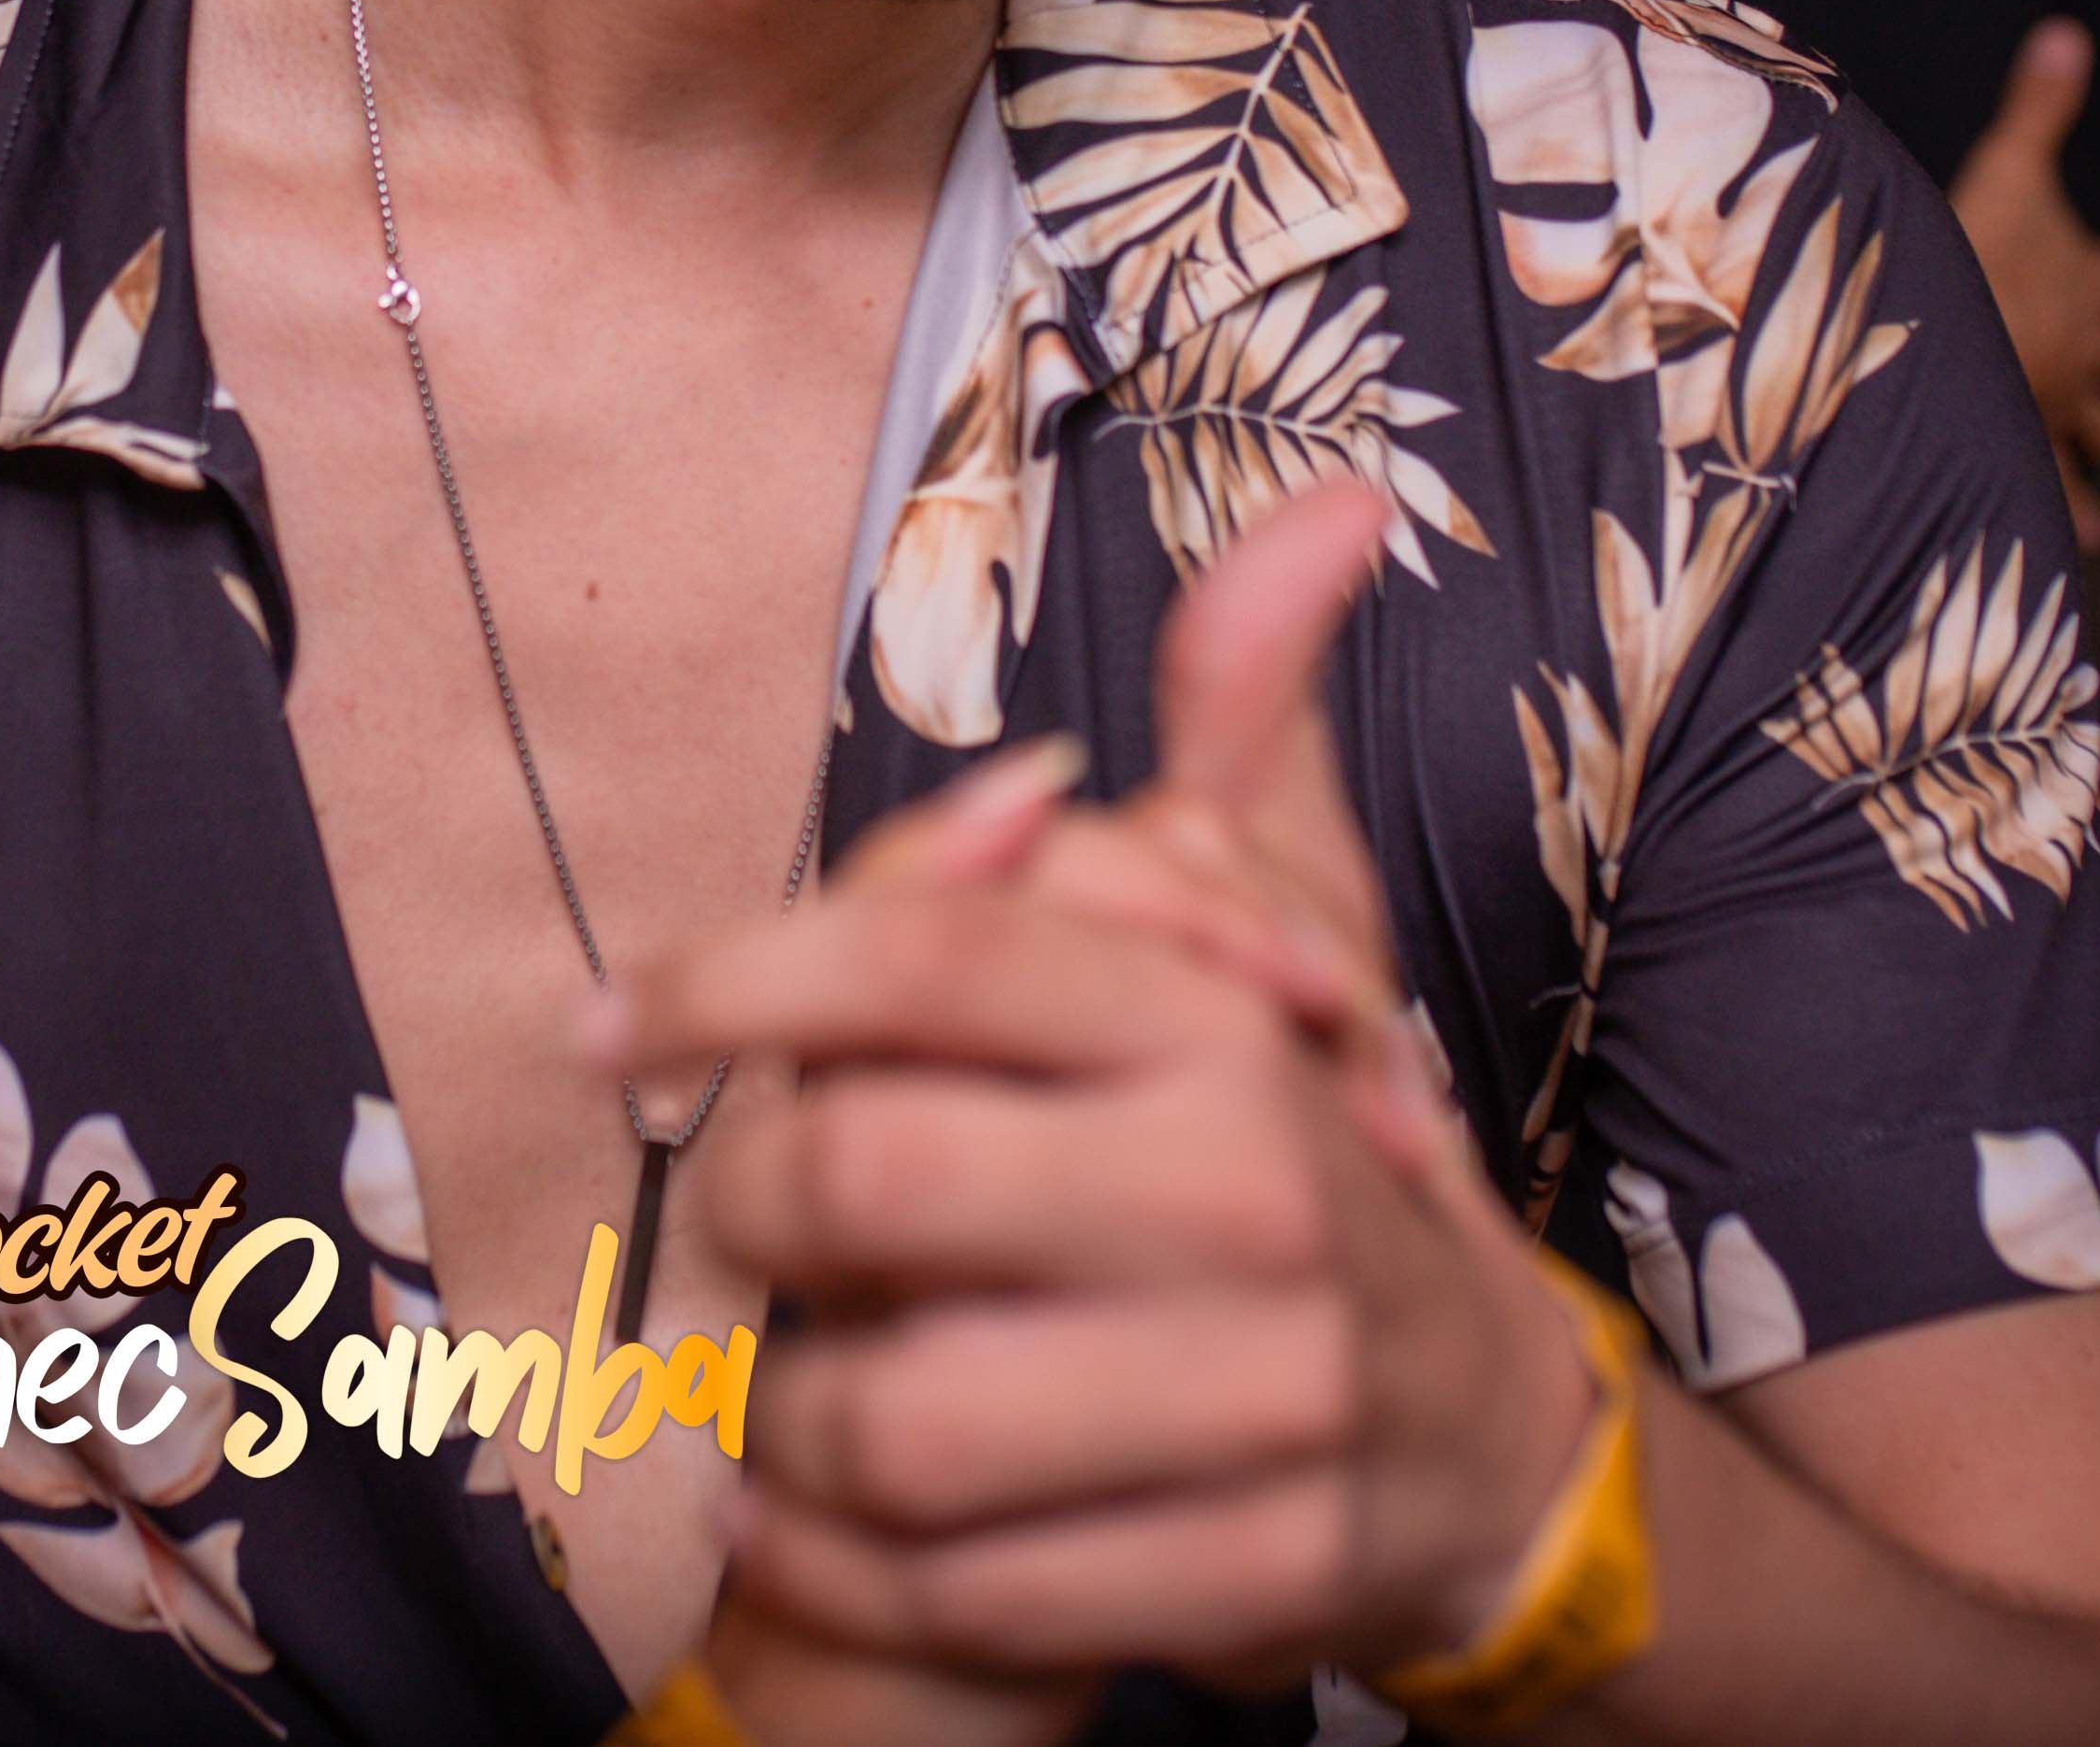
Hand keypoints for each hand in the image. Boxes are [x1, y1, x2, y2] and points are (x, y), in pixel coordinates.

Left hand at [613, 483, 1599, 1693]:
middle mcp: (1247, 1194)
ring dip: (786, 1415)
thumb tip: (1328, 506)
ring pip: (892, 1417)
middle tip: (727, 1223)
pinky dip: (844, 1574)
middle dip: (747, 1210)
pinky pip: (962, 1593)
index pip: (927, 959)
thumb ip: (1245, 725)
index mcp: (1219, 1022)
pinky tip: (811, 1527)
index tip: (609, 1022)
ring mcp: (1258, 1401)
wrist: (1489, 1444)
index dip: (729, 980)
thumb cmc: (1313, 1148)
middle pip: (870, 1180)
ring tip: (773, 1385)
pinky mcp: (1247, 1580)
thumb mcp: (1290, 925)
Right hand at [1947, 18, 2099, 548]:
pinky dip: (2071, 512)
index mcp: (2094, 284)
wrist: (1940, 328)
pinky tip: (2091, 540)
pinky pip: (2052, 486)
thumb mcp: (2008, 166)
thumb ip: (2040, 108)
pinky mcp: (2018, 443)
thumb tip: (2067, 31)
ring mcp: (2058, 403)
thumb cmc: (1976, 246)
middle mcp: (2091, 350)